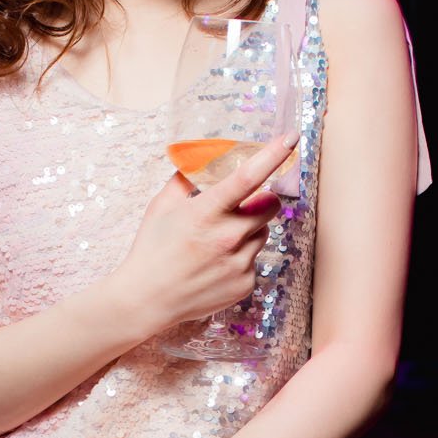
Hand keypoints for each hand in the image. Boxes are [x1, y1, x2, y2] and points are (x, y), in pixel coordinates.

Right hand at [115, 130, 297, 334]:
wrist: (147, 299)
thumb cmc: (152, 250)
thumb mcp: (161, 207)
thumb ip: (184, 180)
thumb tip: (200, 160)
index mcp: (206, 213)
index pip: (247, 177)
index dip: (272, 154)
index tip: (290, 137)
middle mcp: (227, 238)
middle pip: (270, 206)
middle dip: (264, 199)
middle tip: (246, 204)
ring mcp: (239, 263)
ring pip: (262, 233)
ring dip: (249, 230)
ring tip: (218, 242)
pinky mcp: (245, 284)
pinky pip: (254, 261)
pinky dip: (241, 258)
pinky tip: (216, 265)